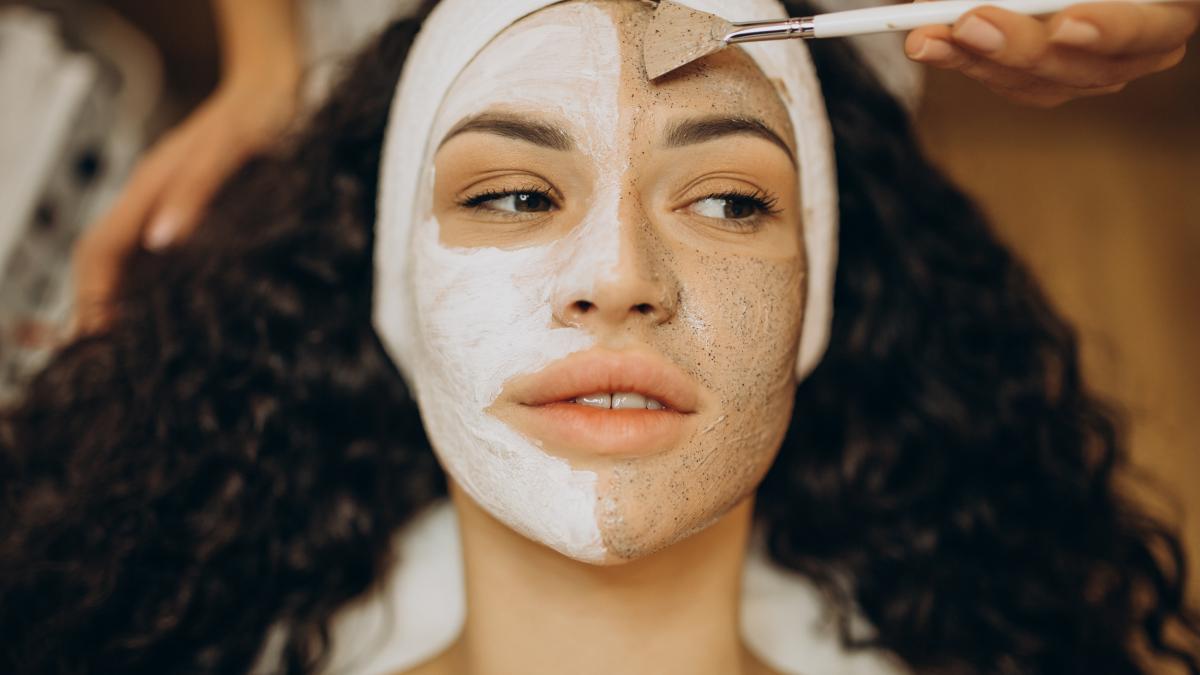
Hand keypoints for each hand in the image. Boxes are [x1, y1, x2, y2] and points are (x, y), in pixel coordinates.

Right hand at [72, 72, 297, 330]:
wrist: (279, 84)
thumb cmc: (261, 111)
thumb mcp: (232, 148)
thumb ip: (197, 189)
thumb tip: (163, 239)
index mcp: (151, 186)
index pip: (100, 250)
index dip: (93, 296)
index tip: (98, 338)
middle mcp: (154, 198)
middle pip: (108, 260)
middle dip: (104, 307)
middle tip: (117, 357)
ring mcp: (172, 203)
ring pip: (134, 260)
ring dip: (131, 301)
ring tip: (144, 349)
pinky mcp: (197, 209)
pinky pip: (165, 254)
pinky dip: (162, 286)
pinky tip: (182, 313)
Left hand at [905, 1, 1199, 106]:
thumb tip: (984, 0)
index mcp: (1168, 4)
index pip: (1152, 27)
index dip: (1113, 29)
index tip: (1067, 24)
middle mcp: (1146, 42)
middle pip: (1089, 67)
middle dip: (1020, 47)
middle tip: (968, 23)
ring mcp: (1096, 65)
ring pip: (1042, 83)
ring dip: (976, 60)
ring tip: (926, 37)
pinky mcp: (1053, 76)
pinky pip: (1012, 83)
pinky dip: (966, 62)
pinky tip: (929, 45)